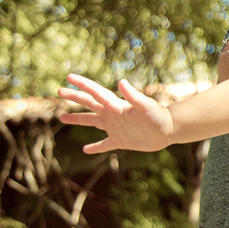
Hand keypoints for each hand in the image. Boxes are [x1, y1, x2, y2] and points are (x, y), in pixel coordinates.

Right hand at [58, 74, 174, 153]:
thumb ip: (133, 95)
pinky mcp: (120, 141)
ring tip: (62, 117)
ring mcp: (115, 128)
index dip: (82, 85)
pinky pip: (104, 144)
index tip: (68, 77)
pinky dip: (95, 147)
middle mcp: (113, 115)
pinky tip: (85, 150)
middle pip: (89, 104)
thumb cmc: (159, 116)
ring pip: (92, 122)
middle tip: (59, 91)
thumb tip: (121, 82)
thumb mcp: (145, 105)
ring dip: (78, 119)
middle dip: (75, 97)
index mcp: (116, 105)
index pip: (95, 92)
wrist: (169, 130)